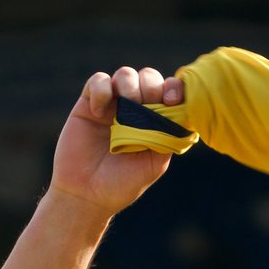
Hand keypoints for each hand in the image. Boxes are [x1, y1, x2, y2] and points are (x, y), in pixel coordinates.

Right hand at [49, 67, 185, 213]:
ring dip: (129, 86)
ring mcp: (112, 105)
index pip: (169, 93)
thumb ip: (168, 136)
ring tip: (124, 109)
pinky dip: (102, 90)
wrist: (87, 194)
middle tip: (145, 106)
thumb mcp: (154, 163)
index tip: (172, 99)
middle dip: (151, 87)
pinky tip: (100, 112)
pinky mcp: (89, 103)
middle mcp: (135, 110)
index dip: (174, 89)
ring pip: (126, 74)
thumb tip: (181, 112)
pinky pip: (98, 80)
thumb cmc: (122, 184)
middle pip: (149, 78)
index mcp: (154, 122)